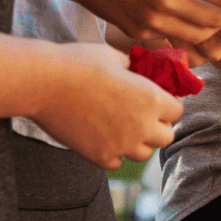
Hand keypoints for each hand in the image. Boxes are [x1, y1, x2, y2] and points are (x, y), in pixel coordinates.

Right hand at [30, 44, 182, 167]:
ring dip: (138, 143)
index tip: (156, 101)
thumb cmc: (79, 62)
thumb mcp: (116, 57)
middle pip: (166, 137)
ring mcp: (121, 144)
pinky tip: (103, 139)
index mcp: (152, 98)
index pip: (177, 111)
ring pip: (144, 154)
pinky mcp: (98, 156)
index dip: (168, 105)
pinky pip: (117, 163)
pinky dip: (114, 154)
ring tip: (123, 129)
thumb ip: (135, 69)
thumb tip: (139, 72)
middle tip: (142, 117)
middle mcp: (142, 125)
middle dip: (158, 127)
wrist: (43, 82)